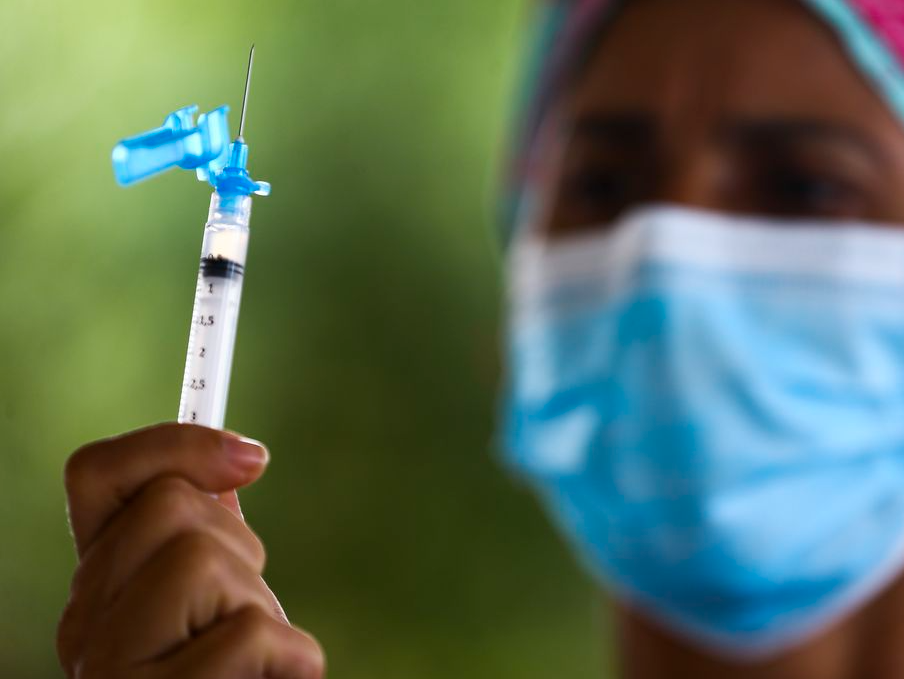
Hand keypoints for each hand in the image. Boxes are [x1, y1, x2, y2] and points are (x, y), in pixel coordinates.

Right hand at [57, 423, 324, 678]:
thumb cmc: (233, 675)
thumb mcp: (219, 591)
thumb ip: (208, 531)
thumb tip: (242, 456)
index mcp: (99, 585)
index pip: (97, 474)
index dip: (173, 444)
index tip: (252, 458)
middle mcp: (86, 625)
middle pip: (174, 508)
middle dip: (238, 549)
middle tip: (238, 611)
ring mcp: (115, 672)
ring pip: (208, 562)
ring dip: (258, 605)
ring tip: (248, 660)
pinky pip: (252, 636)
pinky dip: (288, 658)